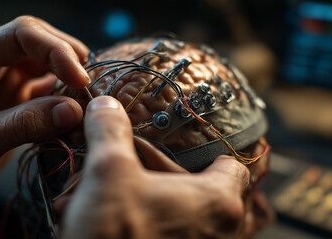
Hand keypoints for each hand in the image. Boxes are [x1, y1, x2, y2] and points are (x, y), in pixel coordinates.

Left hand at [0, 16, 89, 209]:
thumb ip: (25, 124)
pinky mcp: (15, 96)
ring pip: (44, 60)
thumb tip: (73, 109)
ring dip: (68, 73)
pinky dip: (63, 92)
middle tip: (88, 84)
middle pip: (35, 39)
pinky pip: (45, 84)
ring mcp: (2, 79)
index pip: (19, 35)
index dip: (54, 50)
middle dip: (66, 56)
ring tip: (85, 94)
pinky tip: (73, 105)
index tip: (79, 78)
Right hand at [59, 96, 250, 238]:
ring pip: (171, 210)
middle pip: (191, 186)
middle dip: (149, 172)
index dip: (208, 152)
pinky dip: (137, 219)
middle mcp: (216, 232)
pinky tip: (101, 216)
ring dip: (137, 195)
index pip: (232, 167)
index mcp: (217, 202)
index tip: (188, 147)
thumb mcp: (108, 171)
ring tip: (99, 193)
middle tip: (119, 165)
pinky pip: (162, 231)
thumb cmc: (115, 236)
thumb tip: (104, 105)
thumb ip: (110, 131)